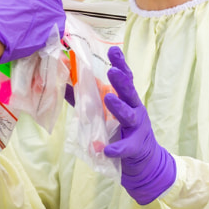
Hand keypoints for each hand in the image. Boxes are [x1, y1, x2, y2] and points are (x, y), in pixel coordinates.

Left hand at [102, 46, 175, 204]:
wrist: (143, 158)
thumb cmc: (121, 128)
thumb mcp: (105, 110)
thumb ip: (87, 96)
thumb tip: (65, 79)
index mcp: (127, 98)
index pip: (125, 78)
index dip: (120, 64)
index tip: (114, 51)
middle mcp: (134, 109)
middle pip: (129, 93)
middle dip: (121, 82)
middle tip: (112, 72)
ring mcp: (136, 128)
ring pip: (128, 116)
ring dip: (119, 108)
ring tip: (109, 99)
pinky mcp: (133, 147)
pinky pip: (123, 147)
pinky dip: (115, 148)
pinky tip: (104, 150)